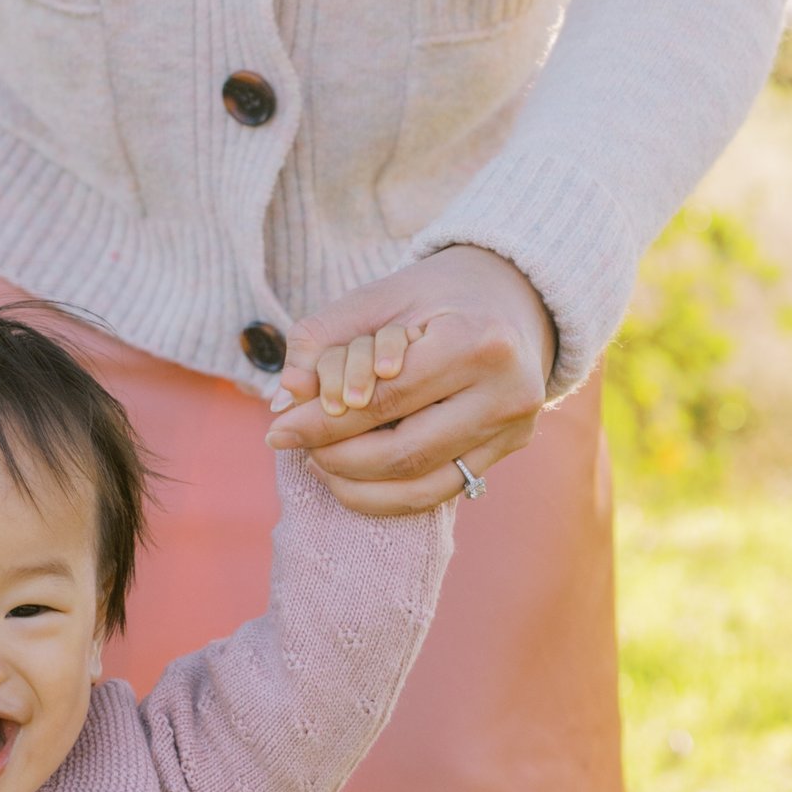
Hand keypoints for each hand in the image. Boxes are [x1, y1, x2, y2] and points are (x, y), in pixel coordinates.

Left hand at [265, 246, 552, 513]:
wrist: (511, 297)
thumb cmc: (437, 295)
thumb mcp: (380, 298)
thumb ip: (324, 339)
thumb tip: (283, 399)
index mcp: (479, 342)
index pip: (386, 400)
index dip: (325, 421)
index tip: (278, 429)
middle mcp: (507, 393)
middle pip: (404, 450)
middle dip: (337, 455)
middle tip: (295, 445)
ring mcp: (513, 429)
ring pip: (421, 484)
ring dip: (358, 483)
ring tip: (319, 463)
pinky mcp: (507, 450)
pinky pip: (439, 492)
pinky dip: (388, 496)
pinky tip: (352, 480)